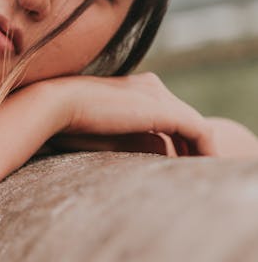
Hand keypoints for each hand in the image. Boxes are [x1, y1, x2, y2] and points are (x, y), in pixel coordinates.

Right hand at [29, 72, 215, 156]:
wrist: (57, 104)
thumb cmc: (70, 123)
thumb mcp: (106, 135)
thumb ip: (131, 142)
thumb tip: (154, 158)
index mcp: (135, 87)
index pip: (168, 115)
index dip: (178, 141)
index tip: (177, 165)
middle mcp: (151, 86)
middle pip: (183, 119)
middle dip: (192, 147)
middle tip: (198, 173)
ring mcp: (157, 94)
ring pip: (195, 125)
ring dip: (201, 151)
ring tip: (203, 175)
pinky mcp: (162, 108)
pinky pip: (199, 130)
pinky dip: (205, 150)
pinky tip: (205, 168)